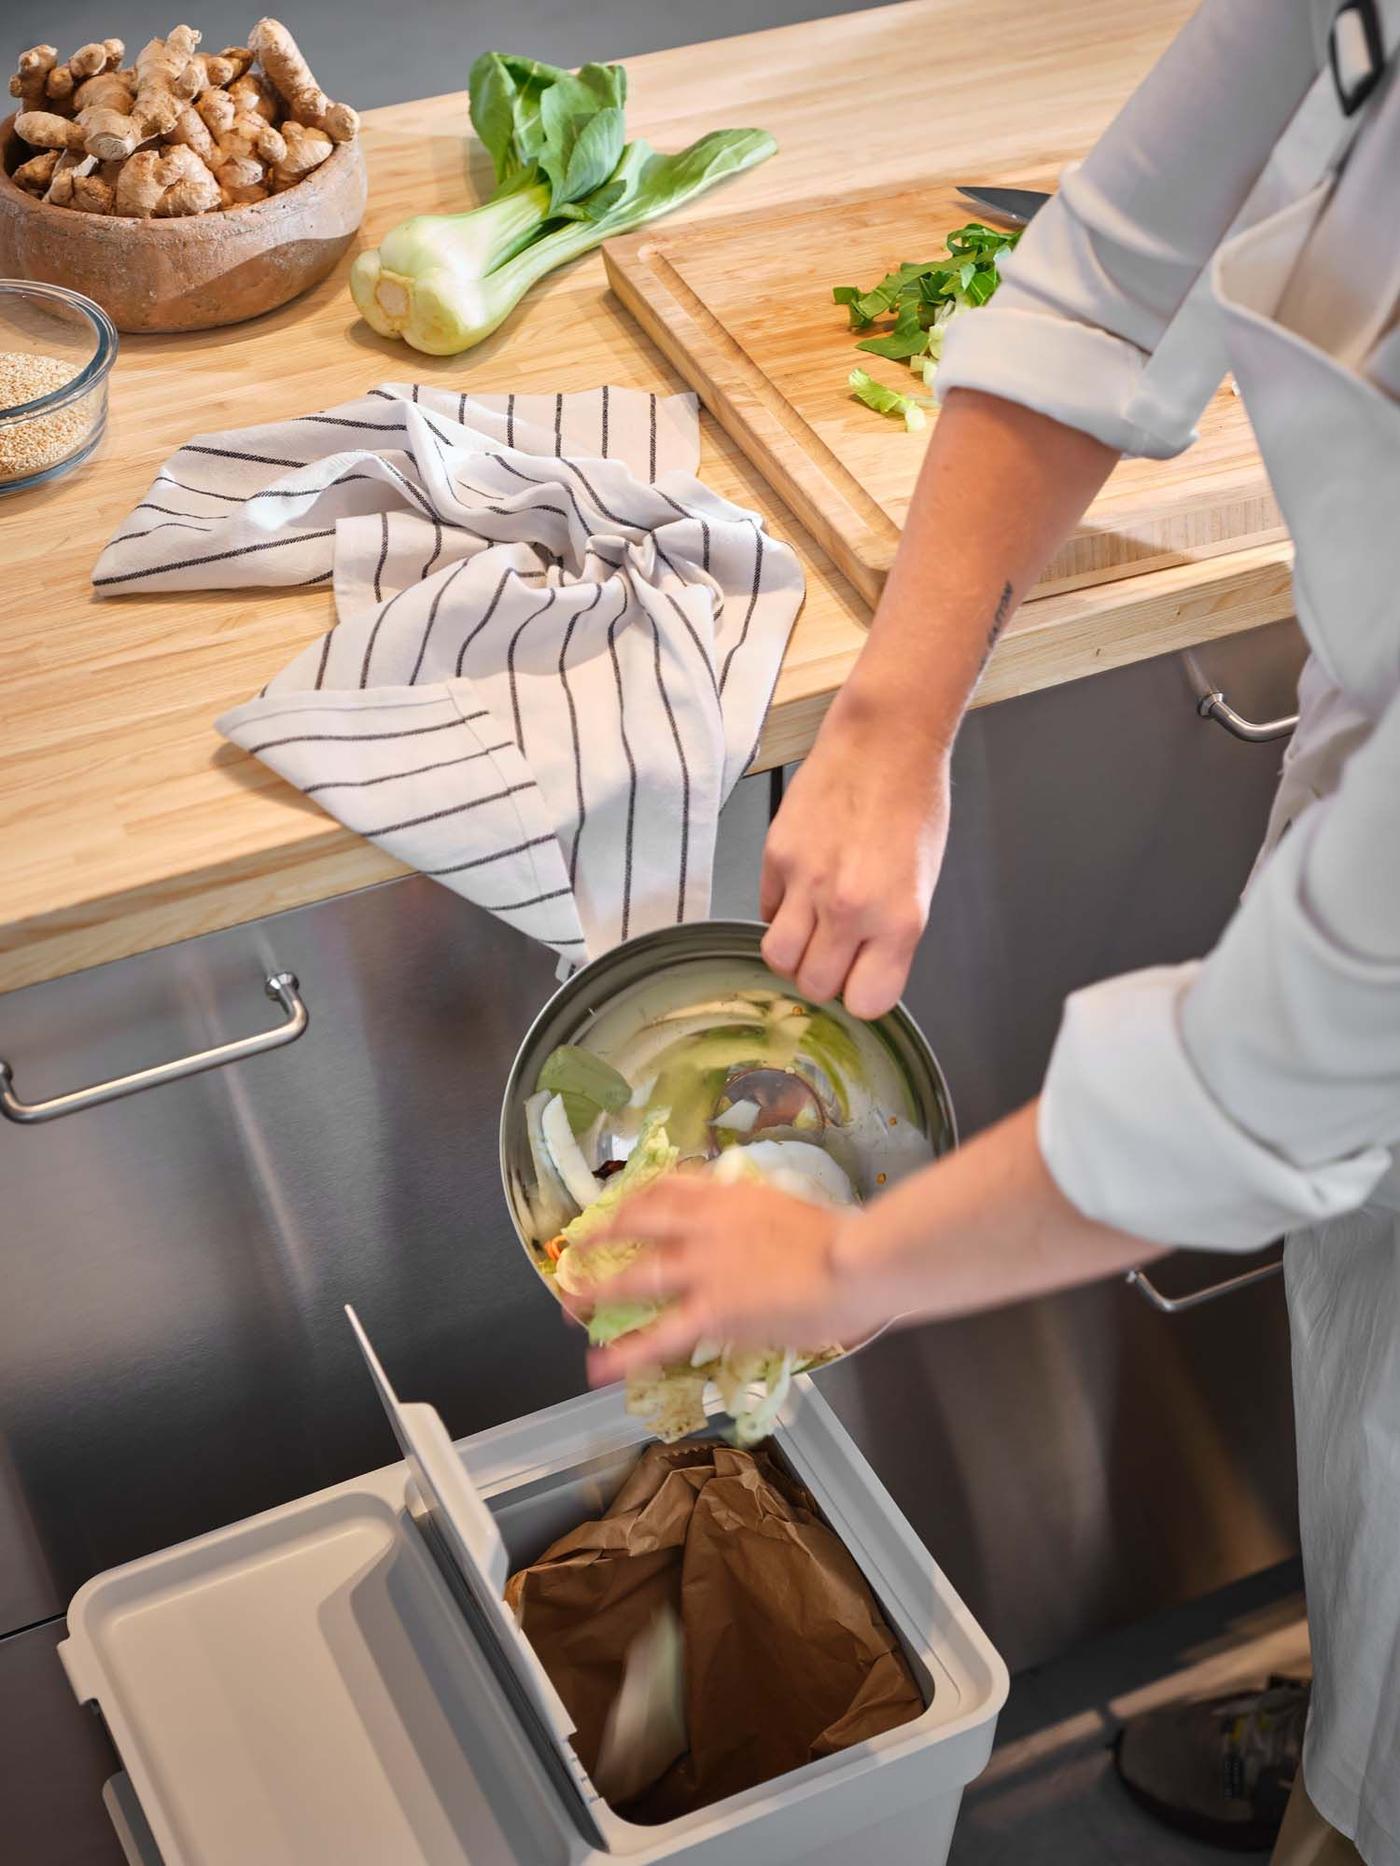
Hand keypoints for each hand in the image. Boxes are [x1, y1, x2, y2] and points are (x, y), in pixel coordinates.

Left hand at [580, 1103, 1167, 1385]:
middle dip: (601, 1242)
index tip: (618, 1209)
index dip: (634, 1201)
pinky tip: (597, 1366)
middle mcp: (706, 1225)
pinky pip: (655, 1335)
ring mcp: (703, 1267)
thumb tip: (769, 1229)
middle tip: (576, 1254)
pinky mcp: (711, 1311)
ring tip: (568, 1304)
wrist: (863, 1258)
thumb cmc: (852, 1237)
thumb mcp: (803, 1208)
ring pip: (633, 1277)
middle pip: (636, 1226)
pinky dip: (622, 1351)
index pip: (667, 1188)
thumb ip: (772, 1217)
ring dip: (596, 1290)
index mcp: (731, 1196)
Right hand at [760, 691, 949, 1018]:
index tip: (861, 978)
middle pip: (815, 987)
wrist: (883, 742)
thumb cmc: (913, 805)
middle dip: (823, 977)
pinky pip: (767, 912)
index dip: (861, 994)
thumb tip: (860, 968)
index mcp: (899, 920)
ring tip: (809, 931)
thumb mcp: (923, 882)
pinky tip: (800, 891)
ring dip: (793, 954)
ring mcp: (808, 883)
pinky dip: (781, 913)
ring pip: (778, 959)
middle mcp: (851, 908)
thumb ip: (890, 933)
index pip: (865, 1003)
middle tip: (833, 952)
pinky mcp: (776, 857)